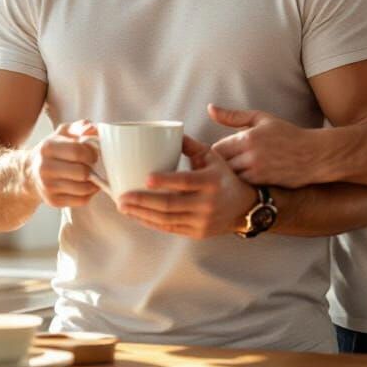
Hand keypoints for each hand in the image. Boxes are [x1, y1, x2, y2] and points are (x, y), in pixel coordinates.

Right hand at [26, 121, 100, 208]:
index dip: (92, 153)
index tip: (94, 153)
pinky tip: (86, 185)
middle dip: (93, 169)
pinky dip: (89, 194)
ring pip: (83, 189)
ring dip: (93, 183)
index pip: (78, 152)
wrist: (31, 173)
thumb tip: (91, 128)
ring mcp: (48, 187)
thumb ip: (79, 127)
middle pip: (82, 172)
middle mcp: (45, 168)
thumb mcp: (63, 133)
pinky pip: (80, 201)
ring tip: (92, 176)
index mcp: (48, 148)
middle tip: (93, 165)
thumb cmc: (53, 151)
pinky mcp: (53, 201)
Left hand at [117, 136, 256, 238]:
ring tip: (124, 207)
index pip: (185, 181)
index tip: (146, 178)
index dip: (165, 181)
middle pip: (170, 204)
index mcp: (210, 181)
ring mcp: (202, 221)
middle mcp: (207, 203)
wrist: (244, 207)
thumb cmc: (223, 177)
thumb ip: (192, 145)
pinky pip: (170, 228)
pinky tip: (138, 216)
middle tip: (122, 197)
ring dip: (142, 214)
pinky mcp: (197, 233)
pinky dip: (151, 223)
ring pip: (166, 219)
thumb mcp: (213, 157)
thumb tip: (172, 133)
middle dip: (143, 201)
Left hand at [209, 104, 322, 187]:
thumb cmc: (287, 134)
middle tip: (218, 166)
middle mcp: (250, 156)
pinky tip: (243, 180)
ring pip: (230, 178)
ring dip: (228, 177)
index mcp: (247, 137)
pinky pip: (242, 187)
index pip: (216, 149)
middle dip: (217, 166)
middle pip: (220, 166)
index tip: (216, 153)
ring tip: (229, 174)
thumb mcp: (262, 119)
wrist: (313, 155)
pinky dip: (240, 184)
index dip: (213, 153)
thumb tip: (210, 109)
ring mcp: (257, 173)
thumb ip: (233, 116)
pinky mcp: (264, 185)